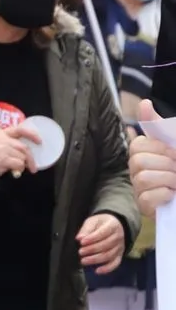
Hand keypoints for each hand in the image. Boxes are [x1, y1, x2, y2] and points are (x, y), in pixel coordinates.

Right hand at [0, 125, 41, 176]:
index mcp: (3, 133)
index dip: (31, 134)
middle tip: (33, 166)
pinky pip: (18, 164)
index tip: (39, 141)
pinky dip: (19, 168)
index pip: (20, 130)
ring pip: (22, 157)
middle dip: (30, 158)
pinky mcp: (2, 160)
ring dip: (23, 164)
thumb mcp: (1, 141)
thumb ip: (13, 140)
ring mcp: (2, 149)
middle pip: (23, 147)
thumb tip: (32, 145)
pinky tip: (14, 169)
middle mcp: (2, 140)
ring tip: (18, 166)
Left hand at [78, 213, 125, 273]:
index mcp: (112, 226)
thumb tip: (79, 238)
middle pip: (106, 245)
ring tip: (84, 260)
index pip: (103, 233)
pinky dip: (107, 268)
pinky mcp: (119, 256)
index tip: (81, 242)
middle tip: (80, 252)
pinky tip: (97, 271)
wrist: (115, 225)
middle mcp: (118, 237)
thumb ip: (86, 229)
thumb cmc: (101, 223)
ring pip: (109, 255)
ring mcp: (120, 247)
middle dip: (92, 250)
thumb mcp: (93, 221)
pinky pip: (115, 264)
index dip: (92, 238)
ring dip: (96, 259)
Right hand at [128, 99, 175, 216]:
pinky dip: (164, 195)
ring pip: (143, 178)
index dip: (160, 149)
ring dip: (169, 180)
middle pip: (138, 160)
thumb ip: (160, 126)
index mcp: (144, 152)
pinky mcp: (144, 206)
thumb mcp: (175, 144)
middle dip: (166, 165)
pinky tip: (173, 196)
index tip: (175, 153)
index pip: (139, 145)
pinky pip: (147, 197)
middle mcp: (137, 169)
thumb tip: (145, 103)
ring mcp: (139, 188)